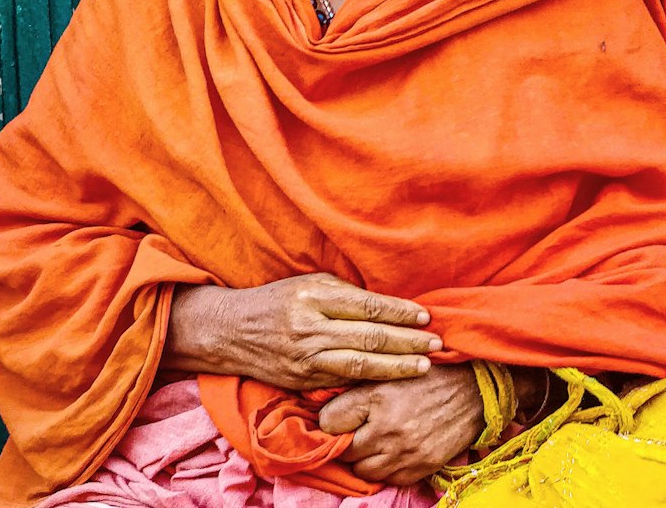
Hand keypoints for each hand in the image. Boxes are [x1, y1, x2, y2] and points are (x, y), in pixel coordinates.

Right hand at [163, 273, 441, 389]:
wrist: (229, 331)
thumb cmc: (275, 300)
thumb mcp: (306, 283)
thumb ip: (343, 292)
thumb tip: (385, 302)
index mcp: (312, 296)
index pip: (366, 305)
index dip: (399, 311)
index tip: (425, 315)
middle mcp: (309, 327)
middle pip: (368, 337)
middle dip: (407, 341)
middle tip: (436, 342)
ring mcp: (305, 357)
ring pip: (360, 365)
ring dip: (396, 366)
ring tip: (424, 364)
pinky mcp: (302, 380)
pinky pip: (343, 382)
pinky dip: (372, 382)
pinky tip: (393, 380)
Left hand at [318, 364, 484, 485]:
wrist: (474, 390)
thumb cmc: (429, 374)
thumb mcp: (391, 369)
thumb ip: (359, 384)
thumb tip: (328, 401)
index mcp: (377, 397)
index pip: (329, 422)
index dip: (331, 419)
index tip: (338, 416)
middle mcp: (388, 429)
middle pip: (345, 451)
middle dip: (347, 441)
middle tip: (358, 429)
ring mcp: (405, 453)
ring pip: (364, 470)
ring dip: (365, 458)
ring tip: (375, 440)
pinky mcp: (420, 468)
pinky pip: (389, 479)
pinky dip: (387, 468)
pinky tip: (394, 450)